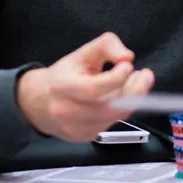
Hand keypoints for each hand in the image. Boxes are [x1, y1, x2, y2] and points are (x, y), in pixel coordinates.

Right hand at [16, 32, 154, 141]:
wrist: (38, 103)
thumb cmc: (63, 76)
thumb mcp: (82, 53)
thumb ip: (106, 45)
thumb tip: (127, 56)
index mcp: (62, 87)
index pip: (95, 89)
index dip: (117, 78)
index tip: (127, 65)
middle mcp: (67, 112)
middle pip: (110, 107)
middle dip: (135, 90)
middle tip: (144, 75)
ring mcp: (76, 128)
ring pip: (115, 117)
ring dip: (132, 99)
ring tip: (135, 83)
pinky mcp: (85, 137)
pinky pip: (112, 124)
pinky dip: (120, 110)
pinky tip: (120, 97)